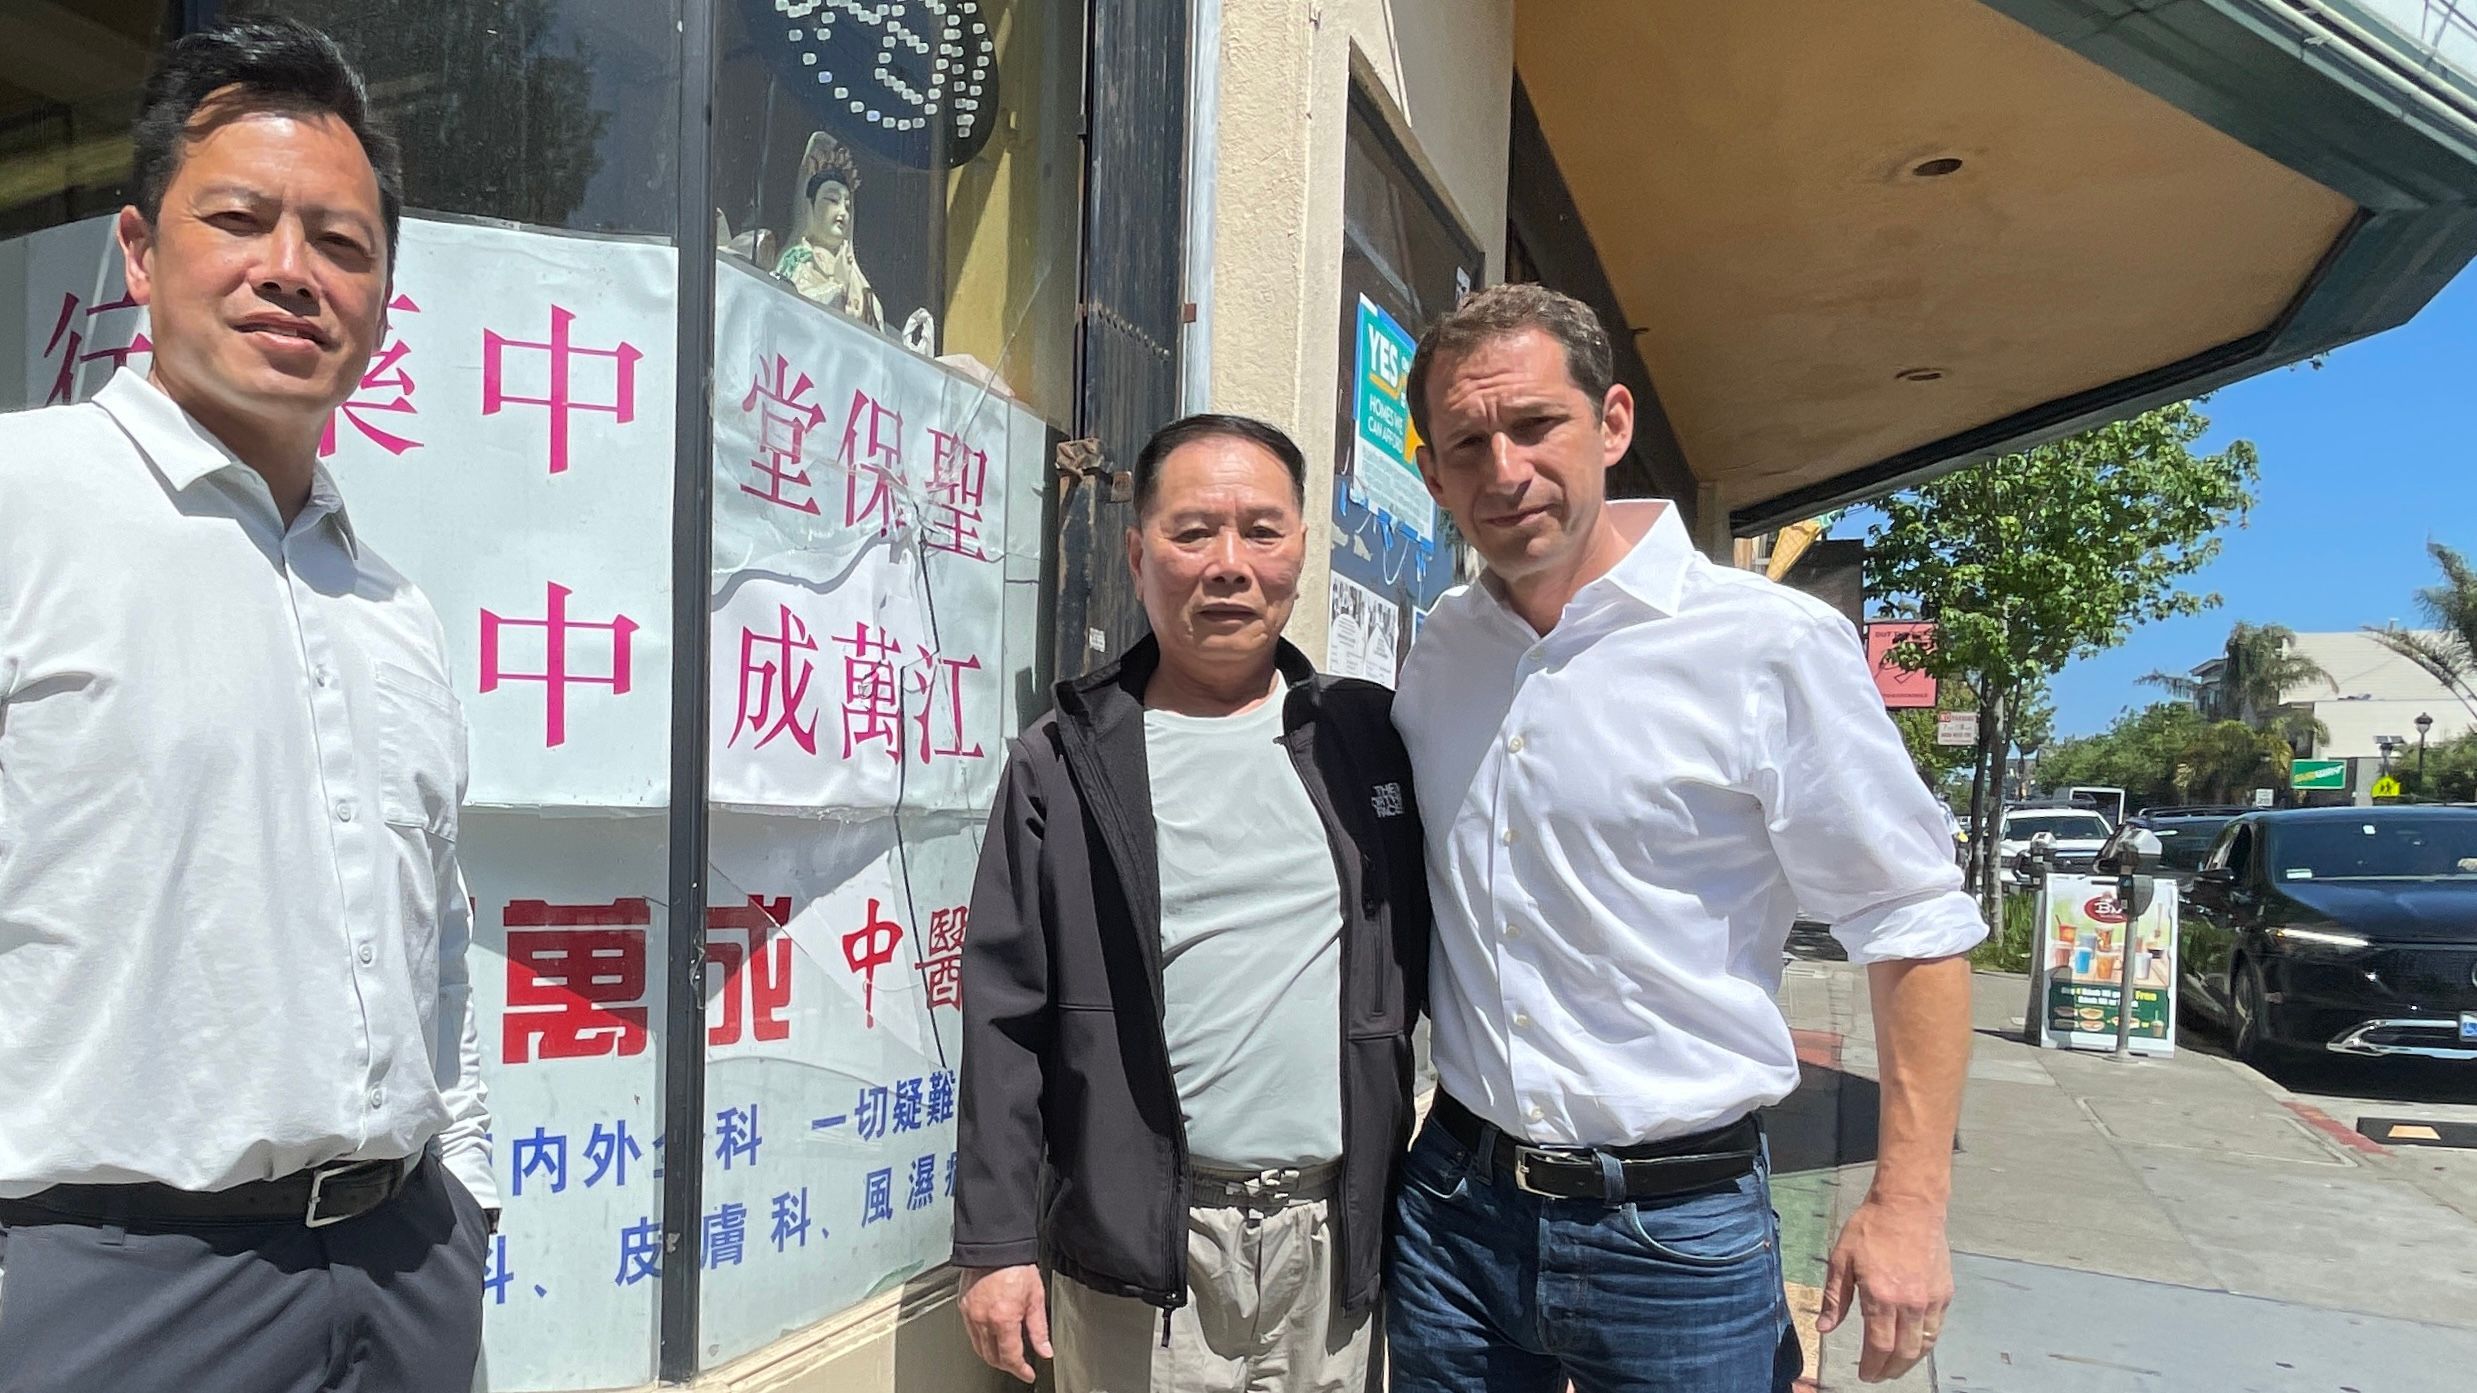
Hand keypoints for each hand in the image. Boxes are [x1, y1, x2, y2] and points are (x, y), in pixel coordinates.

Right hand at [958, 1264, 1050, 1382]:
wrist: (996, 1245)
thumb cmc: (1016, 1266)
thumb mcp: (1035, 1298)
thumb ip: (1039, 1329)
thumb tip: (1044, 1350)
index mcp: (1003, 1318)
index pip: (1010, 1357)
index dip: (1020, 1370)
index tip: (1027, 1373)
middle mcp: (983, 1319)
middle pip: (992, 1357)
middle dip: (1006, 1365)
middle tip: (1018, 1365)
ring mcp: (970, 1313)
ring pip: (978, 1348)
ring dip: (992, 1356)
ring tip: (1005, 1355)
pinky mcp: (963, 1306)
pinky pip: (970, 1333)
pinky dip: (981, 1341)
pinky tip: (991, 1337)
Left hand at [1818, 1192, 1952, 1382]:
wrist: (1909, 1205)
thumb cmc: (1870, 1228)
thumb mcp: (1841, 1259)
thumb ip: (1834, 1298)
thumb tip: (1823, 1329)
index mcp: (1881, 1297)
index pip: (1879, 1347)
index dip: (1872, 1367)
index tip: (1864, 1375)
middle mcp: (1910, 1303)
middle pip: (1904, 1353)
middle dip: (1890, 1370)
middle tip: (1878, 1375)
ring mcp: (1931, 1299)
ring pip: (1924, 1345)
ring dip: (1910, 1362)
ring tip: (1896, 1367)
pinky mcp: (1944, 1293)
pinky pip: (1936, 1328)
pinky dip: (1925, 1343)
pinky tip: (1915, 1345)